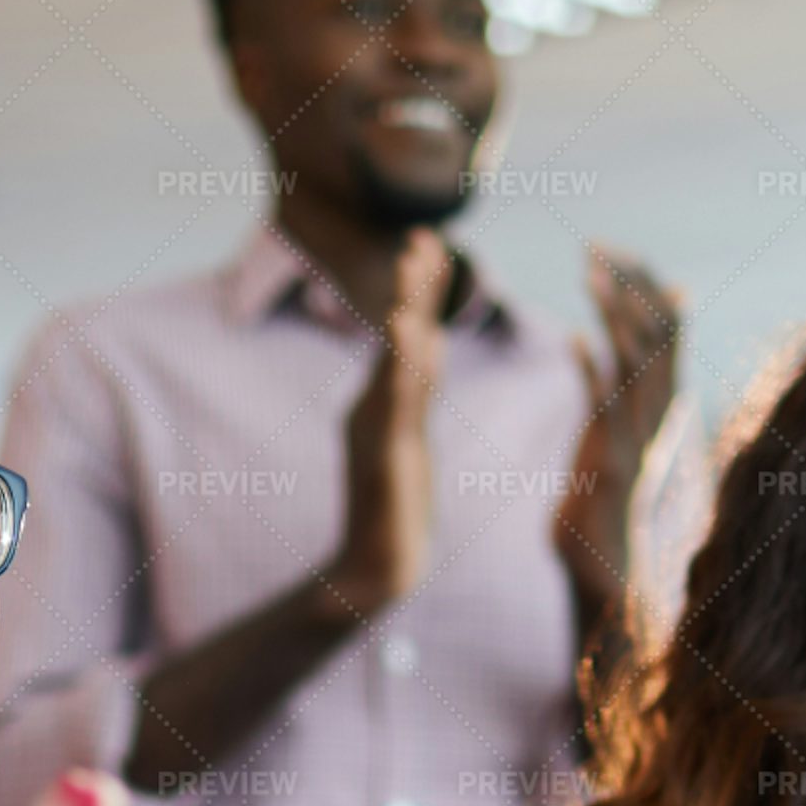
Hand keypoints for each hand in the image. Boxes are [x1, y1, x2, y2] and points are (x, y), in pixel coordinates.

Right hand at [330, 230, 449, 613]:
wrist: (377, 567)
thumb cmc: (392, 506)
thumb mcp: (405, 433)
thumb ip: (413, 389)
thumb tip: (428, 343)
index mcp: (385, 401)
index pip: (409, 334)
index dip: (420, 290)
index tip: (430, 240)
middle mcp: (375, 407)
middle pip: (400, 338)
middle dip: (412, 288)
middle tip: (422, 239)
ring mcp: (377, 430)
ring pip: (396, 362)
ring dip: (406, 312)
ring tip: (413, 270)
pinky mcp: (383, 457)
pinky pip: (392, 404)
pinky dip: (398, 366)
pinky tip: (403, 335)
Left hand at [556, 242, 683, 608]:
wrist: (604, 573)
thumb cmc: (603, 498)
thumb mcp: (617, 428)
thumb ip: (627, 377)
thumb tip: (637, 316)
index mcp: (661, 403)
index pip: (666, 327)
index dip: (643, 285)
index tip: (613, 251)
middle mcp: (657, 416)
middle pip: (657, 333)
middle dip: (629, 285)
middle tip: (596, 246)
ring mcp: (637, 437)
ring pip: (637, 361)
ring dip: (614, 313)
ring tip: (589, 270)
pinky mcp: (610, 461)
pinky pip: (606, 406)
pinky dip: (592, 370)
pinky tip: (573, 338)